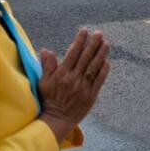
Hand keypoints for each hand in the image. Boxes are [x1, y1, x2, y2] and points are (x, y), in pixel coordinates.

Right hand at [38, 28, 109, 142]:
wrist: (57, 120)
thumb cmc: (48, 100)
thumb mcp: (42, 82)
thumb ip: (46, 66)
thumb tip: (46, 50)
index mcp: (62, 74)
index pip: (73, 53)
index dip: (79, 41)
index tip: (84, 31)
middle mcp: (73, 79)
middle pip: (85, 58)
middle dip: (93, 44)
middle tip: (99, 33)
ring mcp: (83, 87)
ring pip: (94, 67)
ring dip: (101, 54)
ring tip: (106, 43)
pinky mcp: (90, 96)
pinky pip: (99, 81)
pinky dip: (103, 71)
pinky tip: (107, 62)